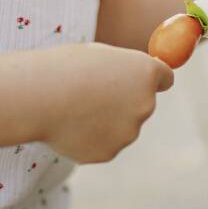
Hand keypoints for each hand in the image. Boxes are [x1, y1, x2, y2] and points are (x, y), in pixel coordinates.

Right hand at [35, 42, 173, 163]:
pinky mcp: (110, 152)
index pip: (165, 78)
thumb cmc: (67, 67)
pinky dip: (91, 137)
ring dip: (107, 120)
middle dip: (126, 101)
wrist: (42, 96)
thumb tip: (129, 80)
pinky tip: (71, 125)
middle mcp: (146, 103)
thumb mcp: (101, 55)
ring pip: (122, 126)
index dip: (151, 79)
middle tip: (95, 93)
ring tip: (76, 108)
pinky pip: (104, 143)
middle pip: (143, 104)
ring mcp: (129, 132)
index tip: (141, 81)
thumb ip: (122, 70)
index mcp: (146, 73)